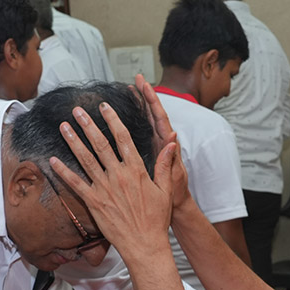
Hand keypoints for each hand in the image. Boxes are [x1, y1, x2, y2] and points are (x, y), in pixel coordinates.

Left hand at [50, 97, 178, 259]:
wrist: (144, 245)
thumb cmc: (156, 219)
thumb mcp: (166, 190)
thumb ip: (164, 164)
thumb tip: (170, 142)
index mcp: (136, 170)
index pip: (123, 138)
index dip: (112, 120)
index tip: (104, 107)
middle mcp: (118, 176)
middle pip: (101, 144)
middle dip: (88, 125)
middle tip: (78, 110)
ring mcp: (104, 189)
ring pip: (86, 159)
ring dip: (73, 141)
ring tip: (64, 126)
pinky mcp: (94, 202)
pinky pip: (76, 184)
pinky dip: (64, 171)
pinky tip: (53, 160)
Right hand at [133, 75, 191, 210]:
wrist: (172, 209)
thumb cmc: (174, 197)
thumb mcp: (172, 179)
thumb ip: (171, 159)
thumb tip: (173, 136)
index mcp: (166, 147)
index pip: (159, 118)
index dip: (153, 101)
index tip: (146, 85)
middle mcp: (159, 145)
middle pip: (151, 115)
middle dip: (144, 97)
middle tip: (136, 80)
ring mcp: (151, 149)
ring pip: (142, 124)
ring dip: (136, 108)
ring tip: (126, 92)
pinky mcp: (143, 157)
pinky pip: (136, 138)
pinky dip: (129, 126)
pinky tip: (116, 119)